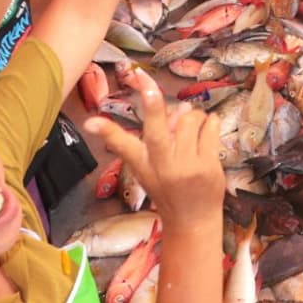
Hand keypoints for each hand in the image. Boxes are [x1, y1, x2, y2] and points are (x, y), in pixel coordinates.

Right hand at [84, 68, 223, 228]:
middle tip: (144, 80)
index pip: (123, 145)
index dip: (108, 131)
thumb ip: (161, 137)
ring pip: (189, 120)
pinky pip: (210, 128)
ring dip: (192, 116)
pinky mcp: (209, 167)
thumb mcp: (151, 169)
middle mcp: (163, 166)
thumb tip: (178, 106)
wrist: (193, 222)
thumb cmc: (168, 190)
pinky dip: (210, 122)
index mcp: (144, 166)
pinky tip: (208, 128)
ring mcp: (187, 167)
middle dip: (151, 102)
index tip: (91, 120)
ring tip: (192, 126)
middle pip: (157, 130)